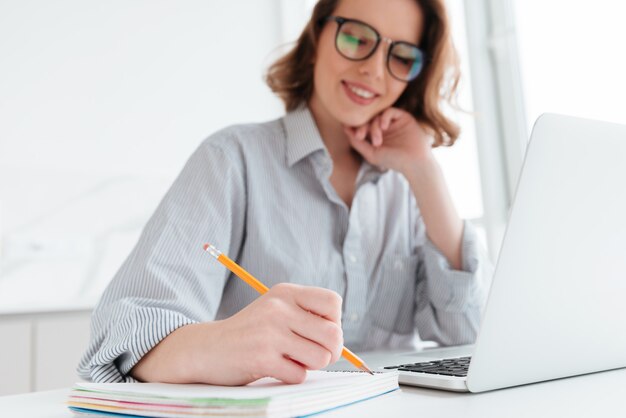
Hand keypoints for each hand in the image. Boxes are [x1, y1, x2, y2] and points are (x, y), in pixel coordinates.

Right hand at [191, 283, 342, 384]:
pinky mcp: (261, 358)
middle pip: (334, 334)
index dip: (334, 322)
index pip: (333, 302)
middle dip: (331, 351)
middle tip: (315, 354)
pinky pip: (299, 375)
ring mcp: (270, 333)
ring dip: (310, 365)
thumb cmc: (250, 333)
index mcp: (285, 293)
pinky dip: (292, 376)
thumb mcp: (275, 310)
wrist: (207, 348)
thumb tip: (340, 341)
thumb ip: (306, 316)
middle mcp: (279, 308)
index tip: (319, 332)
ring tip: (292, 360)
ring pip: (321, 357)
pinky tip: (276, 368)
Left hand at [344, 107, 434, 175]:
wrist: (414, 162)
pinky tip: (384, 127)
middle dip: (363, 127)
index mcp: (375, 135)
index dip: (355, 128)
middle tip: (361, 137)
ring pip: (378, 115)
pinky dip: (384, 117)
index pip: (362, 125)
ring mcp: (393, 122)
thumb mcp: (371, 153)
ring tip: (377, 140)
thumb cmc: (393, 160)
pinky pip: (390, 111)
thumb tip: (345, 129)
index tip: (354, 135)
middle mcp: (384, 127)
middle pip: (368, 119)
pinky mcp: (403, 117)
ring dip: (374, 126)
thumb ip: (357, 142)